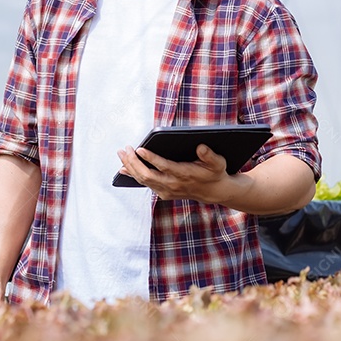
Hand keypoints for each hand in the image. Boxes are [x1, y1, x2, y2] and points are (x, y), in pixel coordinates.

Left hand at [116, 144, 239, 203]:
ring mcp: (166, 190)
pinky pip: (145, 184)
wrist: (214, 192)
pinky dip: (133, 175)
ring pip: (143, 180)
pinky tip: (124, 168)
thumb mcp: (218, 163)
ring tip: (122, 153)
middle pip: (147, 174)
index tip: (140, 149)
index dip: (150, 158)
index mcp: (184, 174)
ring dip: (130, 166)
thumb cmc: (214, 173)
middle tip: (125, 149)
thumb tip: (201, 147)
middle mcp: (173, 184)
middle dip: (133, 162)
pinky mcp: (163, 193)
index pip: (164, 167)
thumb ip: (209, 155)